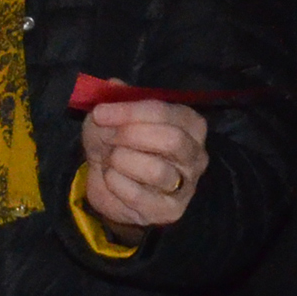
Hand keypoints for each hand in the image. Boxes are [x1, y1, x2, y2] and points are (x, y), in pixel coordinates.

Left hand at [80, 99, 208, 242]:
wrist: (111, 185)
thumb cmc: (120, 143)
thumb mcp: (115, 115)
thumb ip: (115, 97)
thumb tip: (114, 85)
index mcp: (189, 123)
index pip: (164, 112)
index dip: (129, 112)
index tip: (100, 114)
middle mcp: (196, 154)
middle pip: (170, 139)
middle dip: (130, 136)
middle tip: (108, 138)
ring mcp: (187, 185)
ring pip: (156, 170)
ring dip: (122, 161)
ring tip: (110, 159)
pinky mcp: (171, 210)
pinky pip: (139, 195)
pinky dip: (116, 183)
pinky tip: (111, 178)